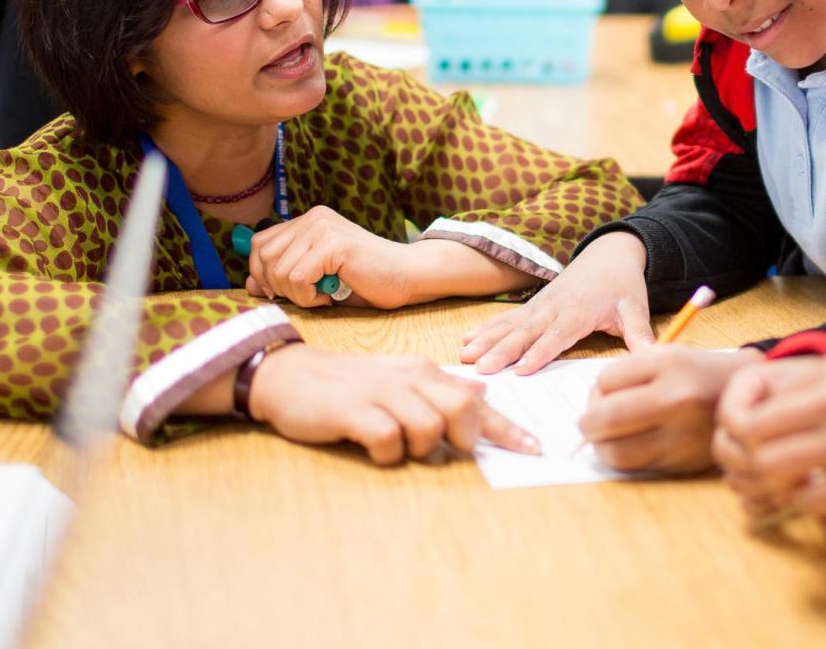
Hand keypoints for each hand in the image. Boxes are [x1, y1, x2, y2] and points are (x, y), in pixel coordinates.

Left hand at [245, 205, 413, 308]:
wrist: (407, 275)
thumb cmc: (365, 279)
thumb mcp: (317, 277)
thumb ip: (283, 276)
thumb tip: (250, 283)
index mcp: (308, 220)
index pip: (259, 244)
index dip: (263, 273)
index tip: (286, 291)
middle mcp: (313, 218)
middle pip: (262, 257)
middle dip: (277, 286)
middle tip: (307, 295)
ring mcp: (322, 228)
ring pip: (278, 271)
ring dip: (296, 294)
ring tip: (322, 294)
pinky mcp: (333, 244)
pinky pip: (297, 279)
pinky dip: (308, 296)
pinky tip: (329, 294)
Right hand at [247, 344, 538, 463]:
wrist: (290, 376)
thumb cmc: (349, 386)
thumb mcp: (398, 381)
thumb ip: (437, 392)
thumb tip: (480, 399)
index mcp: (424, 371)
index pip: (476, 399)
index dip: (508, 428)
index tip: (534, 448)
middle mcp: (409, 377)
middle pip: (462, 409)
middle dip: (463, 436)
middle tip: (446, 447)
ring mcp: (382, 393)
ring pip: (428, 428)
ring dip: (418, 447)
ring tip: (396, 443)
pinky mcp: (355, 412)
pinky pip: (388, 441)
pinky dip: (386, 454)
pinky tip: (372, 447)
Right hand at [458, 232, 653, 373]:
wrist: (610, 253)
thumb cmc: (623, 284)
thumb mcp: (636, 309)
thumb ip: (641, 336)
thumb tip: (653, 358)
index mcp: (580, 311)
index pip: (558, 335)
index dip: (540, 352)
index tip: (522, 369)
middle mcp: (555, 307)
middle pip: (526, 332)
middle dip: (502, 351)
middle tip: (481, 369)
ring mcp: (541, 305)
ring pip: (510, 325)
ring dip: (486, 340)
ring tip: (464, 356)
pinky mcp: (533, 304)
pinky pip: (507, 318)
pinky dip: (486, 328)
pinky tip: (466, 339)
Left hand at [579, 346, 763, 472]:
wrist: (743, 400)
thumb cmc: (696, 374)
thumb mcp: (666, 355)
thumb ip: (627, 373)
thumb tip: (590, 404)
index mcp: (670, 365)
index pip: (606, 380)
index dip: (596, 388)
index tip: (602, 393)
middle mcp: (677, 400)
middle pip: (607, 418)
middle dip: (588, 422)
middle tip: (588, 423)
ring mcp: (682, 435)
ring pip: (617, 452)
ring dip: (601, 446)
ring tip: (606, 437)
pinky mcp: (683, 463)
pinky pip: (637, 467)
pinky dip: (624, 459)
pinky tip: (629, 446)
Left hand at [713, 352, 825, 519]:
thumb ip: (803, 382)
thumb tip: (759, 399)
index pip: (753, 419)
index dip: (736, 432)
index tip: (741, 434)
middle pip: (759, 455)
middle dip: (746, 463)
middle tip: (751, 462)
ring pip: (781, 482)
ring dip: (769, 485)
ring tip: (775, 478)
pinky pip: (812, 504)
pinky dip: (800, 502)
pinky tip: (807, 490)